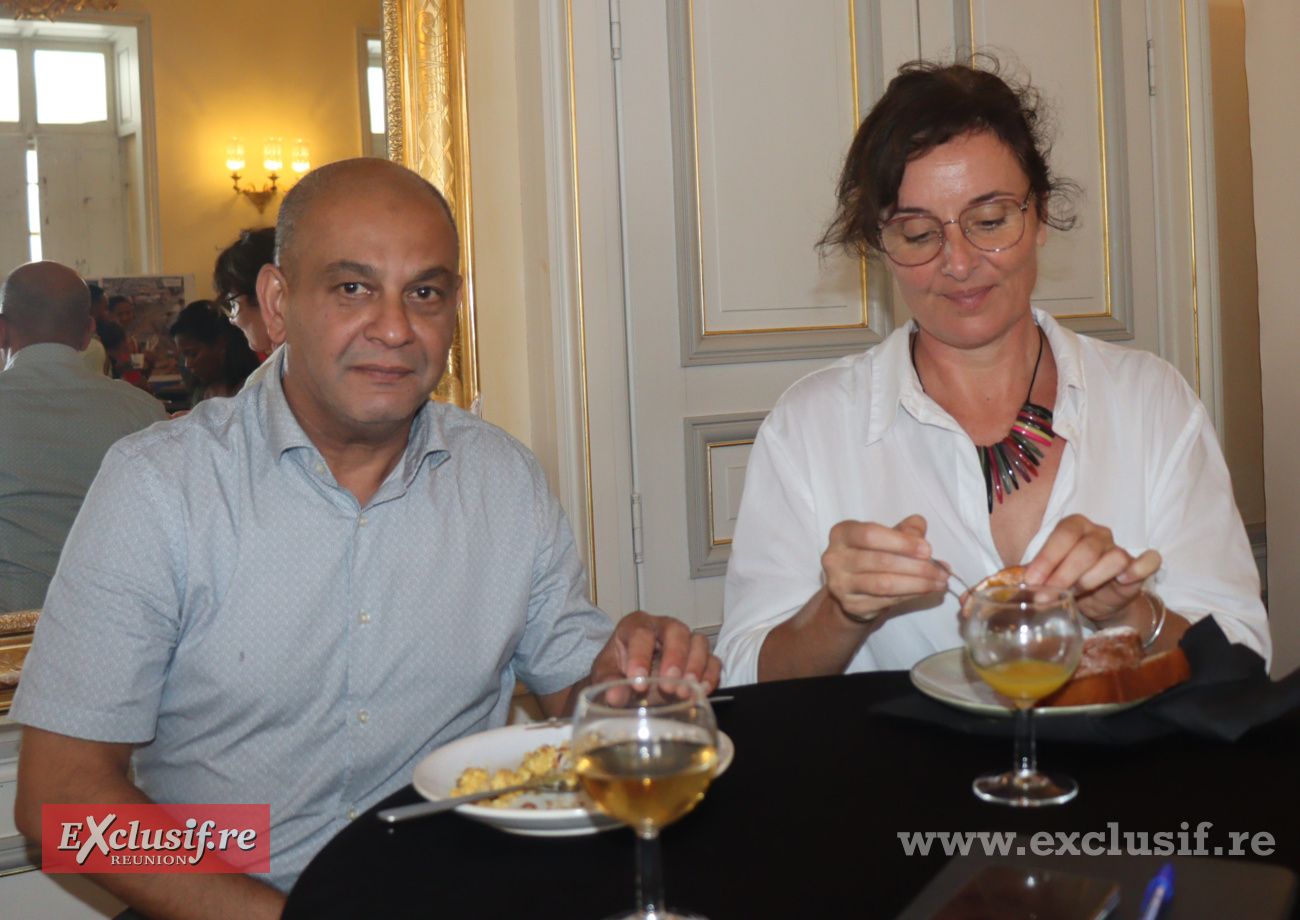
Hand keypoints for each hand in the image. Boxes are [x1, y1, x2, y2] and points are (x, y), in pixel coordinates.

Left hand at [590, 611, 720, 693]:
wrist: (629, 681)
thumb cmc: (617, 669)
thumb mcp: (606, 675)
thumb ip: (609, 683)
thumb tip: (614, 696)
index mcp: (636, 624)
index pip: (640, 632)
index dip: (639, 655)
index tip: (637, 680)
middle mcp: (663, 627)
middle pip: (676, 631)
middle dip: (674, 657)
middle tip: (668, 684)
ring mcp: (685, 641)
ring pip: (699, 642)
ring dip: (695, 666)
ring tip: (685, 690)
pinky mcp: (700, 659)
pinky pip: (713, 661)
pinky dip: (710, 676)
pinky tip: (701, 692)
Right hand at [821, 515, 948, 622]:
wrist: (853, 587)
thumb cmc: (872, 554)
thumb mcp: (888, 536)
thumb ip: (905, 530)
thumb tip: (921, 531)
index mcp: (842, 533)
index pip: (870, 535)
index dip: (901, 542)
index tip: (927, 549)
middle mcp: (834, 558)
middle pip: (880, 561)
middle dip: (916, 566)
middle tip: (942, 570)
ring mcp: (840, 584)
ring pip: (884, 584)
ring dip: (917, 584)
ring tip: (939, 582)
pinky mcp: (850, 605)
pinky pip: (885, 601)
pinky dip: (910, 596)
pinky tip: (926, 591)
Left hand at [1022, 514, 1160, 626]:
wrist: (1093, 601)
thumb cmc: (1065, 582)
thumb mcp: (1043, 577)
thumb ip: (1027, 577)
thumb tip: (993, 591)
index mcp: (1073, 527)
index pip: (1062, 535)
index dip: (1047, 558)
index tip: (1032, 582)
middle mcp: (1098, 534)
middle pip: (1085, 549)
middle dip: (1063, 575)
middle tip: (1046, 596)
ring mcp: (1119, 548)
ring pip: (1112, 557)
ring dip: (1091, 578)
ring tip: (1077, 592)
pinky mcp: (1137, 567)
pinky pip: (1148, 561)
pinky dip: (1139, 568)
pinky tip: (1124, 580)